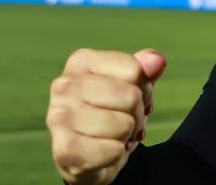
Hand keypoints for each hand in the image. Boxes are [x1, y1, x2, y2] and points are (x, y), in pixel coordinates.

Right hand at [47, 48, 167, 184]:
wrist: (88, 152)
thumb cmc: (113, 109)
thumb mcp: (133, 84)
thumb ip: (146, 68)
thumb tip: (157, 60)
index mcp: (81, 61)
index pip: (135, 70)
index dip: (144, 88)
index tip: (131, 97)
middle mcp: (64, 86)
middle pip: (131, 97)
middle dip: (138, 113)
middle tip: (125, 119)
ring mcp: (58, 118)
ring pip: (124, 125)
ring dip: (127, 135)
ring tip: (114, 135)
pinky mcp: (63, 150)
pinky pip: (113, 151)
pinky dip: (117, 155)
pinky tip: (104, 151)